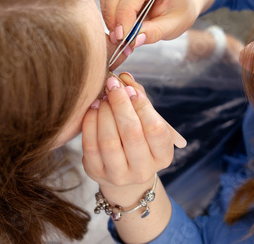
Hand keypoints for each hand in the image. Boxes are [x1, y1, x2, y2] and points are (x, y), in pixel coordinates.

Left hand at [81, 73, 185, 196]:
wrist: (122, 169)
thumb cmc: (138, 137)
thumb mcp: (145, 120)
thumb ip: (138, 97)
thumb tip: (124, 77)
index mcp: (162, 156)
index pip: (155, 129)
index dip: (142, 106)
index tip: (130, 89)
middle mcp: (143, 170)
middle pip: (132, 133)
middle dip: (120, 104)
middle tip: (112, 85)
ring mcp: (119, 175)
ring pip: (109, 141)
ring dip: (104, 112)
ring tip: (102, 97)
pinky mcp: (96, 173)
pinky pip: (90, 146)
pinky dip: (90, 122)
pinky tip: (92, 108)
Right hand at [99, 0, 198, 45]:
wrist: (181, 2)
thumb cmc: (179, 12)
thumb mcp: (173, 27)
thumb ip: (154, 33)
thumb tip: (133, 40)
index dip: (125, 12)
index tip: (122, 35)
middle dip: (113, 13)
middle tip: (117, 37)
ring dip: (108, 11)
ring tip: (117, 32)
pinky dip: (107, 8)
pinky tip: (116, 23)